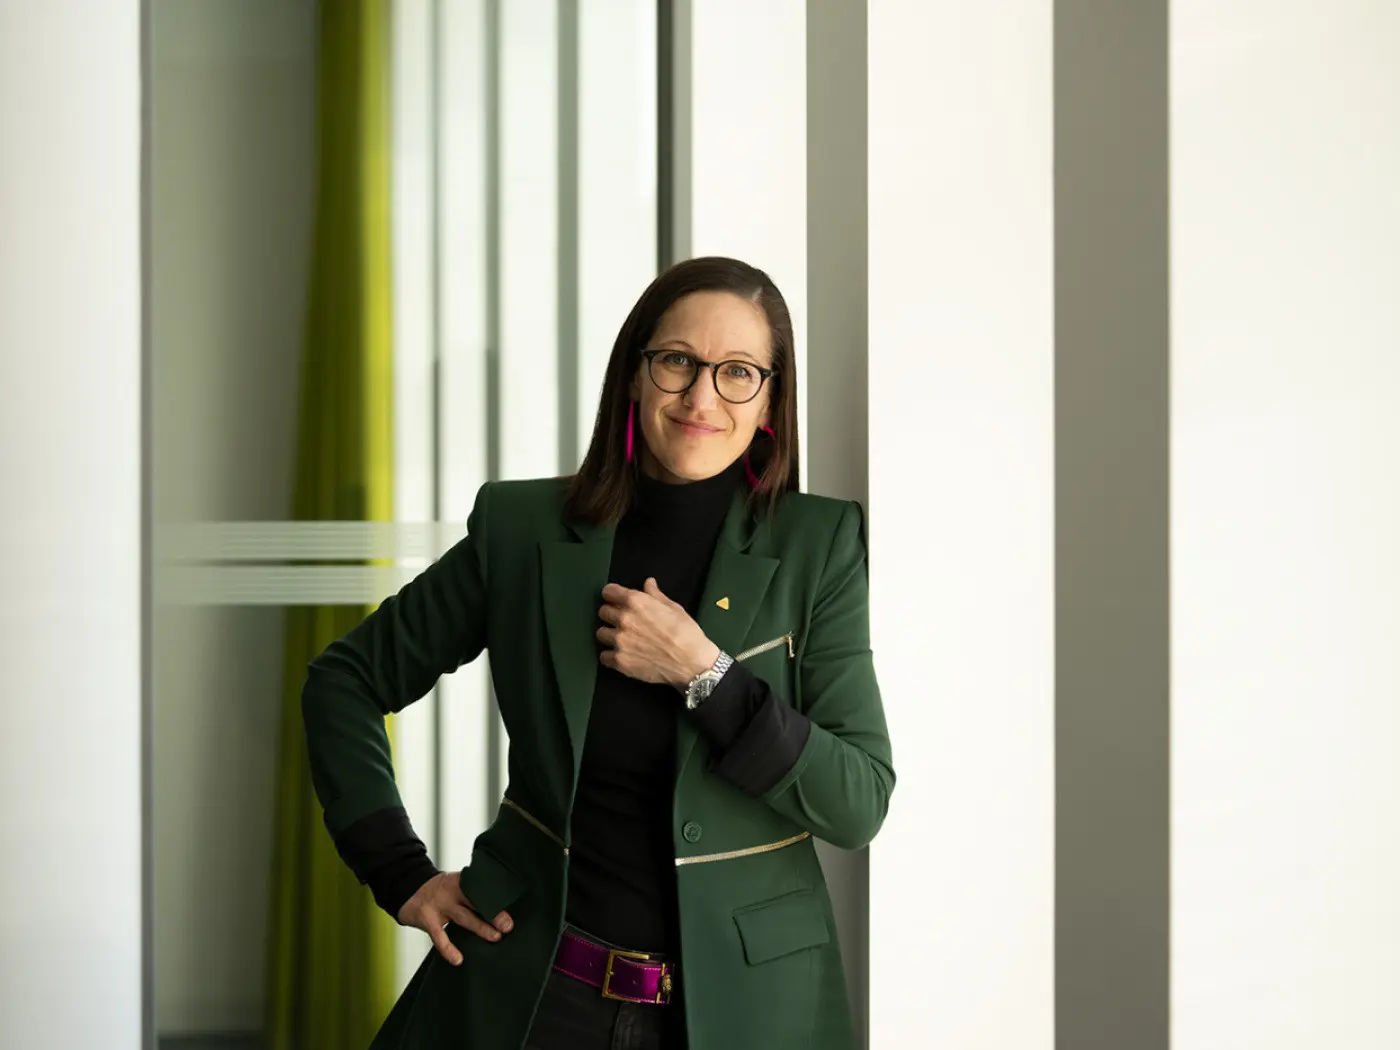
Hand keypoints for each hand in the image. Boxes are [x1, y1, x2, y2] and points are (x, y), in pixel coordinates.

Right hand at [396, 870, 513, 965]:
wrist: (407, 890)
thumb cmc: (439, 892)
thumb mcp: (455, 885)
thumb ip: (472, 895)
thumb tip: (499, 911)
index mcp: (461, 881)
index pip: (482, 887)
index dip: (497, 897)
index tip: (511, 906)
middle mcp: (452, 891)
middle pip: (476, 901)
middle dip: (494, 912)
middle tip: (508, 925)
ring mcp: (439, 904)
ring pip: (463, 916)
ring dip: (480, 928)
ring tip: (495, 937)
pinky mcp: (427, 918)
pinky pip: (439, 936)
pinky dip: (448, 948)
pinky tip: (458, 960)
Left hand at [597, 578, 719, 687]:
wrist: (691, 662)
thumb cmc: (686, 633)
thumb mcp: (674, 608)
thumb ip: (655, 595)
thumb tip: (648, 583)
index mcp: (636, 602)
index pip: (608, 592)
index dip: (612, 595)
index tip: (616, 600)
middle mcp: (624, 619)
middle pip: (603, 612)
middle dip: (611, 614)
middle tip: (623, 622)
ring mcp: (619, 641)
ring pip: (600, 633)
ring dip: (609, 635)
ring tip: (622, 640)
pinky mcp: (619, 661)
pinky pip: (603, 656)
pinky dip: (610, 656)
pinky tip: (622, 655)